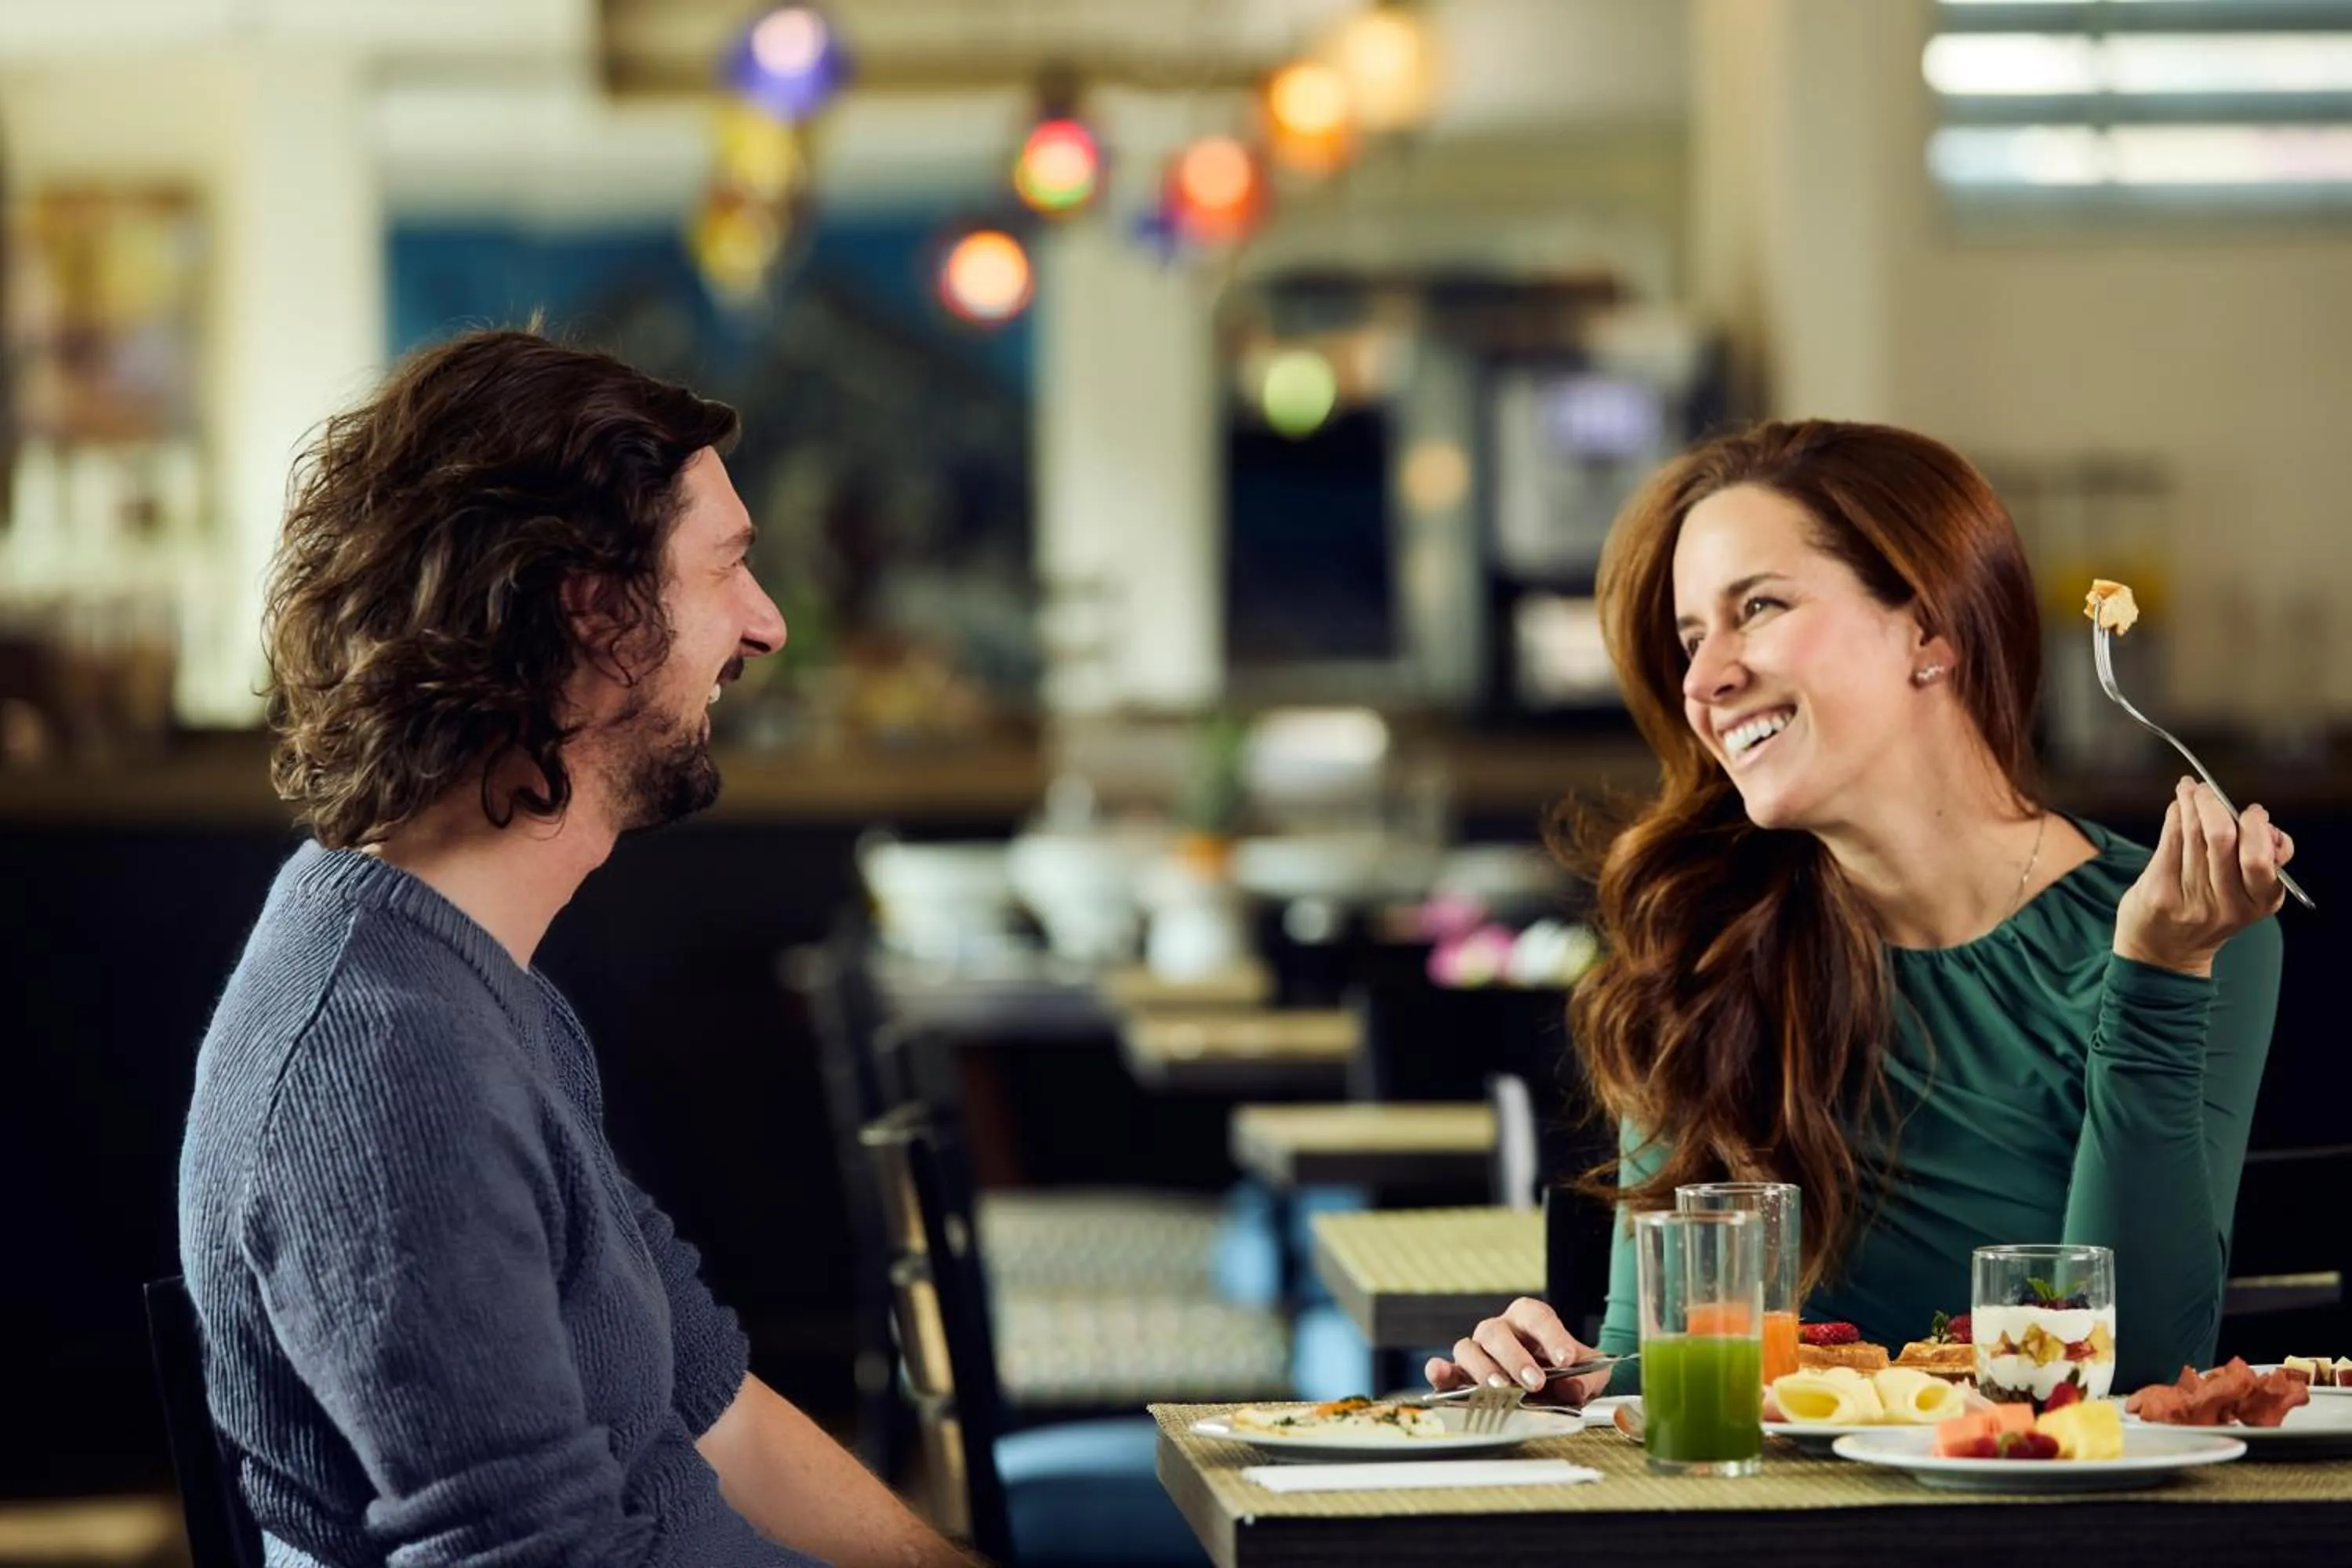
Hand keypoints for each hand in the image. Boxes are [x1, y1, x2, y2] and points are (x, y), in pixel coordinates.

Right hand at [1423, 1297, 1611, 1408]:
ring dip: (1483, 1369)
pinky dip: (1439, 1371)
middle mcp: (1499, 1330)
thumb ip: (1587, 1378)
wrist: (1556, 1388)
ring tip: (1500, 1390)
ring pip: (1467, 1348)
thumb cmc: (1569, 1373)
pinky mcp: (1460, 1375)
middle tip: (1535, 1383)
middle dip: (1515, 1358)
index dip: (1551, 1336)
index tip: (1567, 1360)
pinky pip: (1444, 1369)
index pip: (1537, 1317)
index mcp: (1529, 1318)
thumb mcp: (1590, 1373)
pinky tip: (1440, 1374)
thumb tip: (1571, 1387)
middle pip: (1496, 1332)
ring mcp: (1476, 1351)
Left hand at [2113, 778, 2293, 978]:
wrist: (2161, 957)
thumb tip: (2265, 823)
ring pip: (2192, 835)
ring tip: (2191, 788)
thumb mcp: (2246, 899)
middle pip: (2223, 838)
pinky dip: (2175, 815)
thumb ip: (2259, 864)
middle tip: (2210, 792)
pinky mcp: (2159, 892)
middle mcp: (2225, 902)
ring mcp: (2190, 898)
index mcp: (2258, 902)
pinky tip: (2178, 804)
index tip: (2252, 811)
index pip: (2263, 857)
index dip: (2259, 828)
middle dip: (2216, 805)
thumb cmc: (2207, 917)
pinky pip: (2168, 841)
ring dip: (2192, 803)